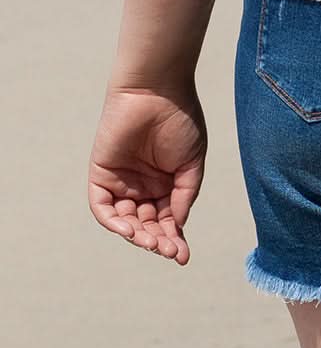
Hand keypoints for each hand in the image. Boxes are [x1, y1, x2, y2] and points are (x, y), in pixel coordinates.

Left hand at [88, 84, 206, 263]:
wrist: (158, 90)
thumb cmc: (180, 120)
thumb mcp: (192, 163)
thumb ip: (184, 195)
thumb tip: (177, 227)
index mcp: (166, 183)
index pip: (167, 220)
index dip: (174, 239)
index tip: (183, 257)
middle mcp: (143, 186)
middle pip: (147, 225)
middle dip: (158, 240)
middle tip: (168, 250)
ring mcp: (122, 182)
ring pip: (125, 221)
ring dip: (138, 236)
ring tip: (153, 242)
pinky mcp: (101, 175)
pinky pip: (103, 208)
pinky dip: (114, 223)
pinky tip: (130, 230)